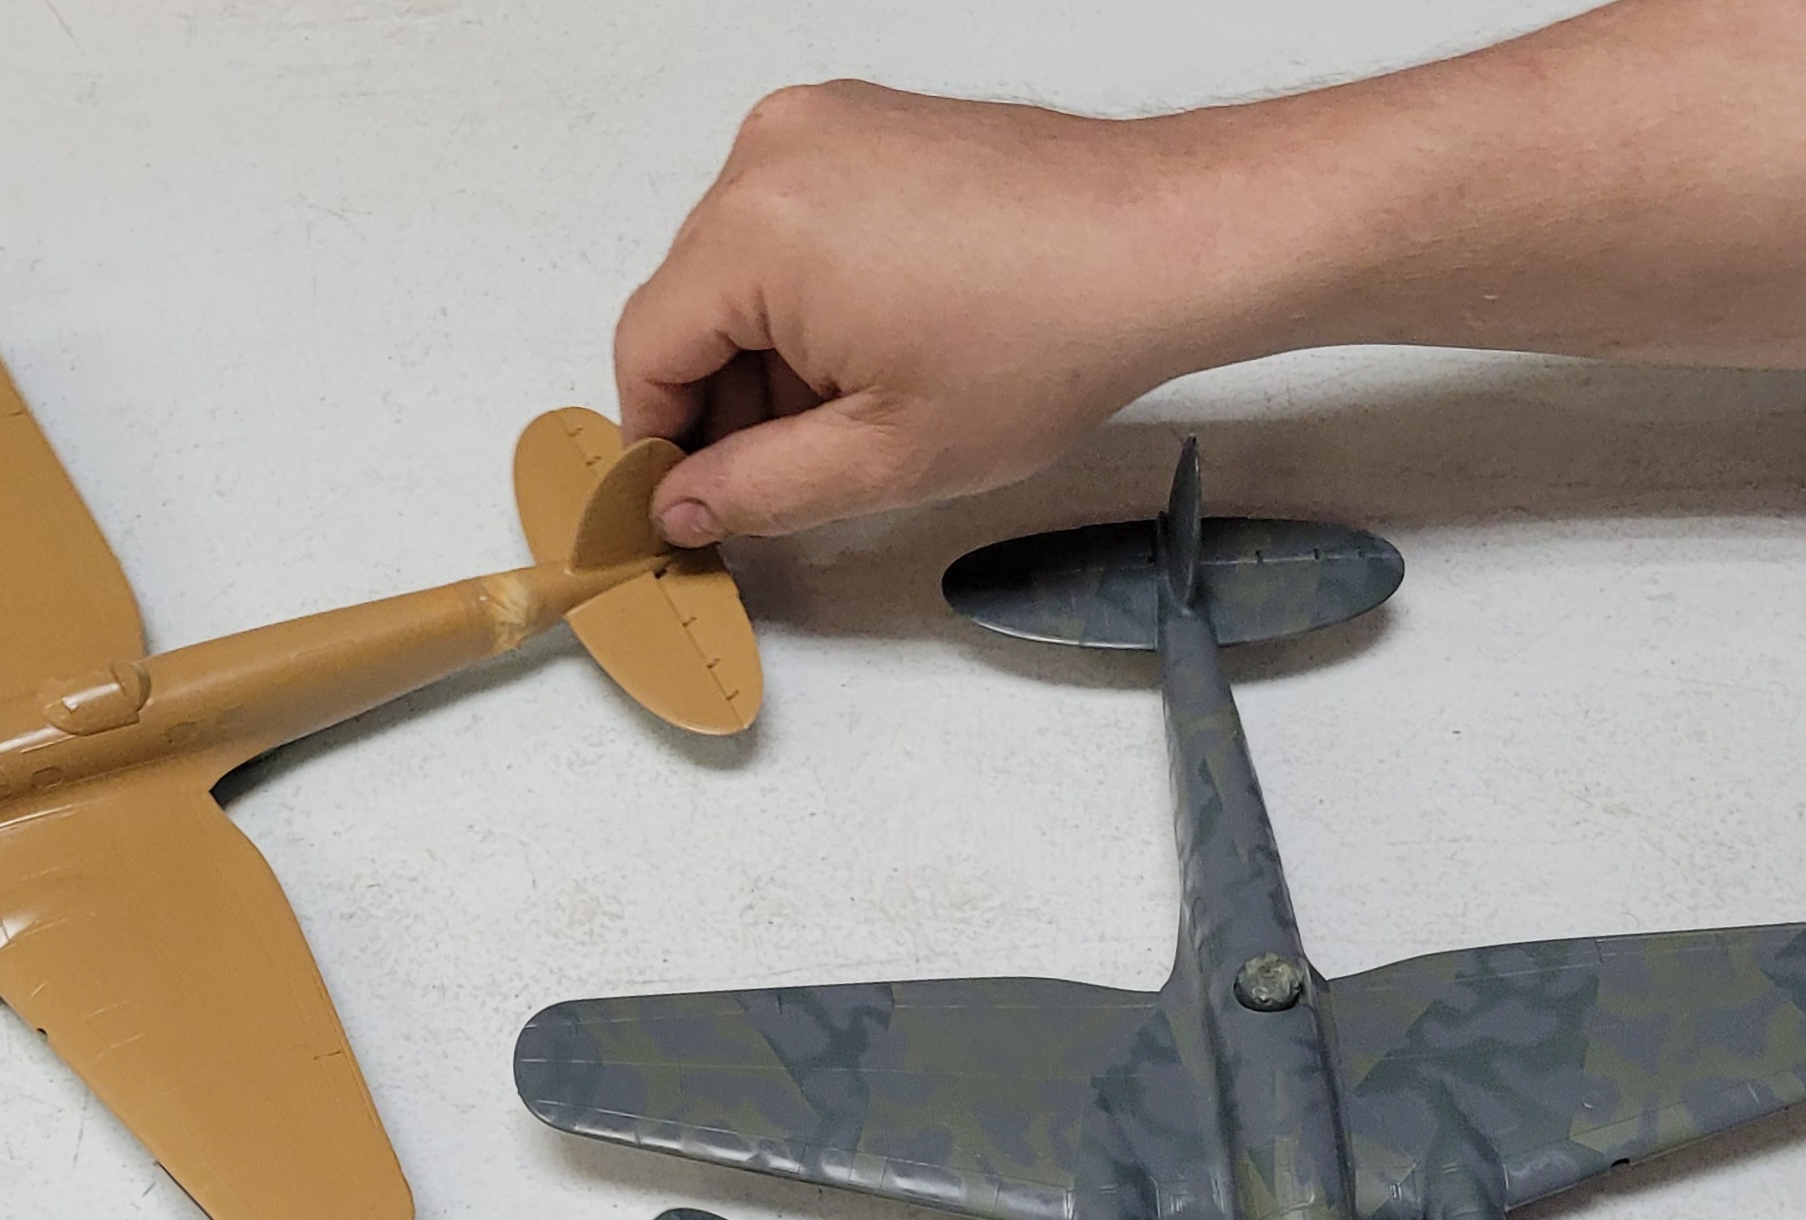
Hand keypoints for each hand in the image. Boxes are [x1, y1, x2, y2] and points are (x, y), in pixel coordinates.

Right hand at [613, 86, 1309, 544]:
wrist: (1161, 243)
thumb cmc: (1045, 338)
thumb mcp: (882, 458)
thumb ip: (754, 490)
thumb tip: (678, 509)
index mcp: (754, 230)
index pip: (645, 351)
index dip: (659, 445)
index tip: (686, 506)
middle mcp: (770, 154)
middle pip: (688, 305)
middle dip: (722, 400)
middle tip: (787, 481)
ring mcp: (820, 126)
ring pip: (739, 269)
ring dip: (770, 355)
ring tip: (860, 413)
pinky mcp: (866, 124)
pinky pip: (792, 225)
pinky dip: (810, 299)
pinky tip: (882, 353)